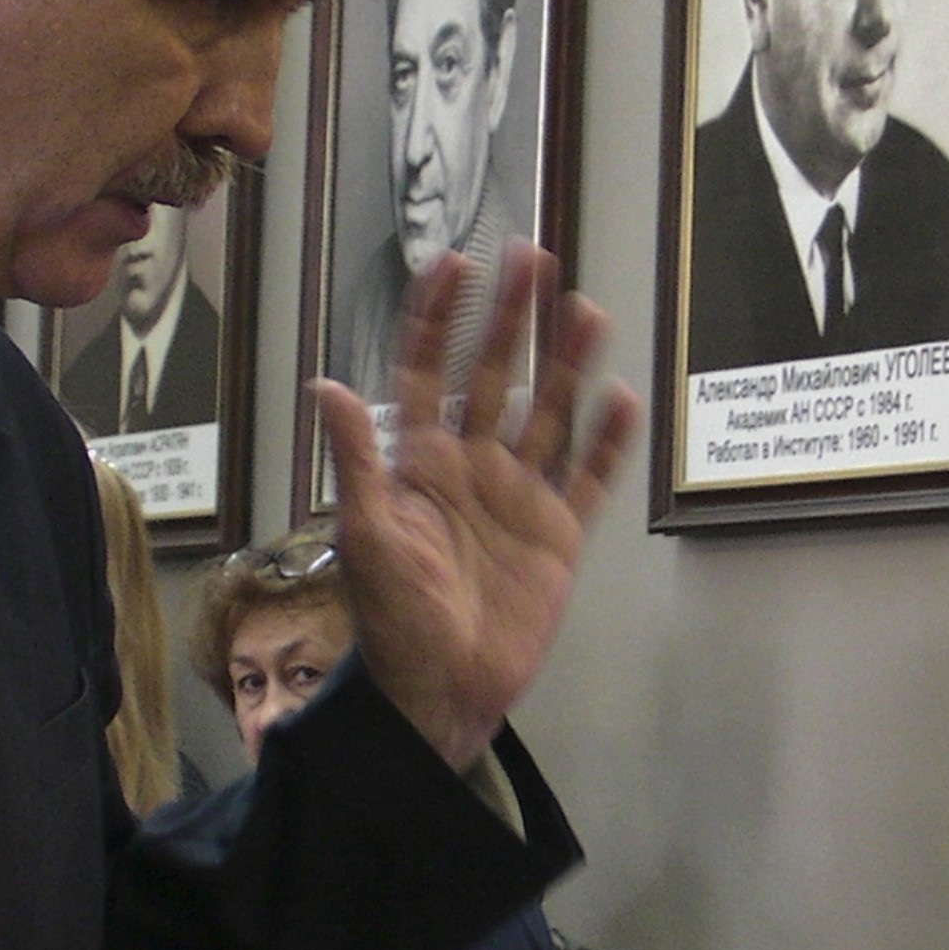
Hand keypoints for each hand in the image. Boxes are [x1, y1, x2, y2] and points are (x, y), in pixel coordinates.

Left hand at [317, 243, 639, 769]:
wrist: (440, 692)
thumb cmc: (391, 620)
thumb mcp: (367, 537)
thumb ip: (358, 459)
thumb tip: (327, 385)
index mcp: (420, 462)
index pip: (429, 370)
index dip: (439, 318)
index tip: (455, 263)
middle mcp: (473, 467)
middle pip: (496, 375)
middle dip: (512, 317)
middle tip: (532, 257)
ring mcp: (519, 497)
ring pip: (550, 413)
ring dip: (567, 363)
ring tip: (584, 309)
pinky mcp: (558, 534)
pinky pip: (589, 477)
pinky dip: (607, 441)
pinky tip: (621, 397)